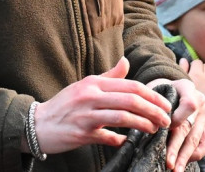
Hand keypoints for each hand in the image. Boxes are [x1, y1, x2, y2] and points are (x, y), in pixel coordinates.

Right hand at [33, 57, 172, 153]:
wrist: (38, 124)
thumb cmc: (65, 104)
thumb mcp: (85, 85)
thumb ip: (109, 76)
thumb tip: (126, 62)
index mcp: (94, 83)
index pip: (130, 85)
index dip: (152, 95)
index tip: (165, 104)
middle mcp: (91, 96)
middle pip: (130, 100)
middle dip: (153, 110)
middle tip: (166, 119)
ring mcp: (86, 115)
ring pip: (122, 117)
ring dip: (143, 124)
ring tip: (155, 129)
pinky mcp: (82, 133)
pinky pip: (108, 137)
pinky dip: (121, 140)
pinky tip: (128, 142)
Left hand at [147, 76, 204, 171]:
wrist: (169, 90)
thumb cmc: (158, 92)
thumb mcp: (154, 91)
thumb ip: (153, 104)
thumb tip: (146, 126)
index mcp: (187, 88)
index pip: (189, 104)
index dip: (177, 118)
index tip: (162, 129)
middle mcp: (200, 102)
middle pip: (189, 127)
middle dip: (176, 147)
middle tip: (168, 162)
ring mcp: (204, 116)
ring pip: (196, 139)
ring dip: (184, 157)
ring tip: (174, 169)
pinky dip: (194, 155)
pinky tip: (182, 163)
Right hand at [178, 58, 204, 116]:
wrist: (192, 119)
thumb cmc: (184, 101)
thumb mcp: (180, 85)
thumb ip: (182, 70)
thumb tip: (184, 59)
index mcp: (195, 75)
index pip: (198, 62)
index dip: (196, 66)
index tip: (194, 71)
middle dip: (204, 69)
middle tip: (202, 77)